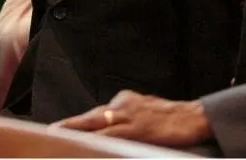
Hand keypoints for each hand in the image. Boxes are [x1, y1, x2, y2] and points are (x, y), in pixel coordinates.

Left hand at [55, 90, 211, 147]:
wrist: (195, 117)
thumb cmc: (173, 118)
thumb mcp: (145, 111)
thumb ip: (126, 117)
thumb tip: (110, 127)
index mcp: (124, 101)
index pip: (96, 114)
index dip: (77, 123)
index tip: (60, 129)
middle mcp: (122, 105)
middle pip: (90, 117)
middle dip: (69, 125)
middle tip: (50, 131)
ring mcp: (128, 116)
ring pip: (96, 124)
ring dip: (76, 132)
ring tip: (58, 137)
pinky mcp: (136, 128)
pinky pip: (111, 135)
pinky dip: (96, 140)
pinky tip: (86, 146)